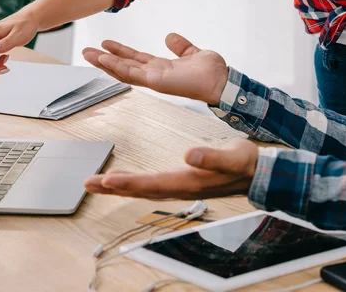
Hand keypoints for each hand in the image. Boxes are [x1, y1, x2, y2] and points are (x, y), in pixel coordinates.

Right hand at [82, 33, 228, 105]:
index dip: (120, 51)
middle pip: (123, 65)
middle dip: (104, 59)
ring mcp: (153, 79)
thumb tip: (169, 37)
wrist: (221, 81)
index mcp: (161, 67)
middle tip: (87, 51)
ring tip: (88, 54)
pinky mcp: (155, 82)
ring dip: (104, 62)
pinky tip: (104, 59)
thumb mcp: (193, 52)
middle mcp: (154, 74)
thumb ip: (180, 46)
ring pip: (122, 70)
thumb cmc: (212, 72)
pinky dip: (116, 66)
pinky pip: (132, 73)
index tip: (106, 44)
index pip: (135, 59)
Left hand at [84, 139, 257, 199]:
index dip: (128, 183)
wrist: (257, 174)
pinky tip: (121, 180)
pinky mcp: (180, 183)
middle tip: (87, 183)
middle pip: (140, 189)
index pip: (152, 184)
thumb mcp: (233, 157)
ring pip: (143, 189)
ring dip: (118, 186)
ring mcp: (179, 187)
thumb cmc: (246, 164)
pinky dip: (131, 183)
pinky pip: (150, 185)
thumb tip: (189, 155)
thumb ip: (211, 158)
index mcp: (189, 181)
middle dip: (113, 187)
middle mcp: (180, 188)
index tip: (106, 180)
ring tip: (96, 183)